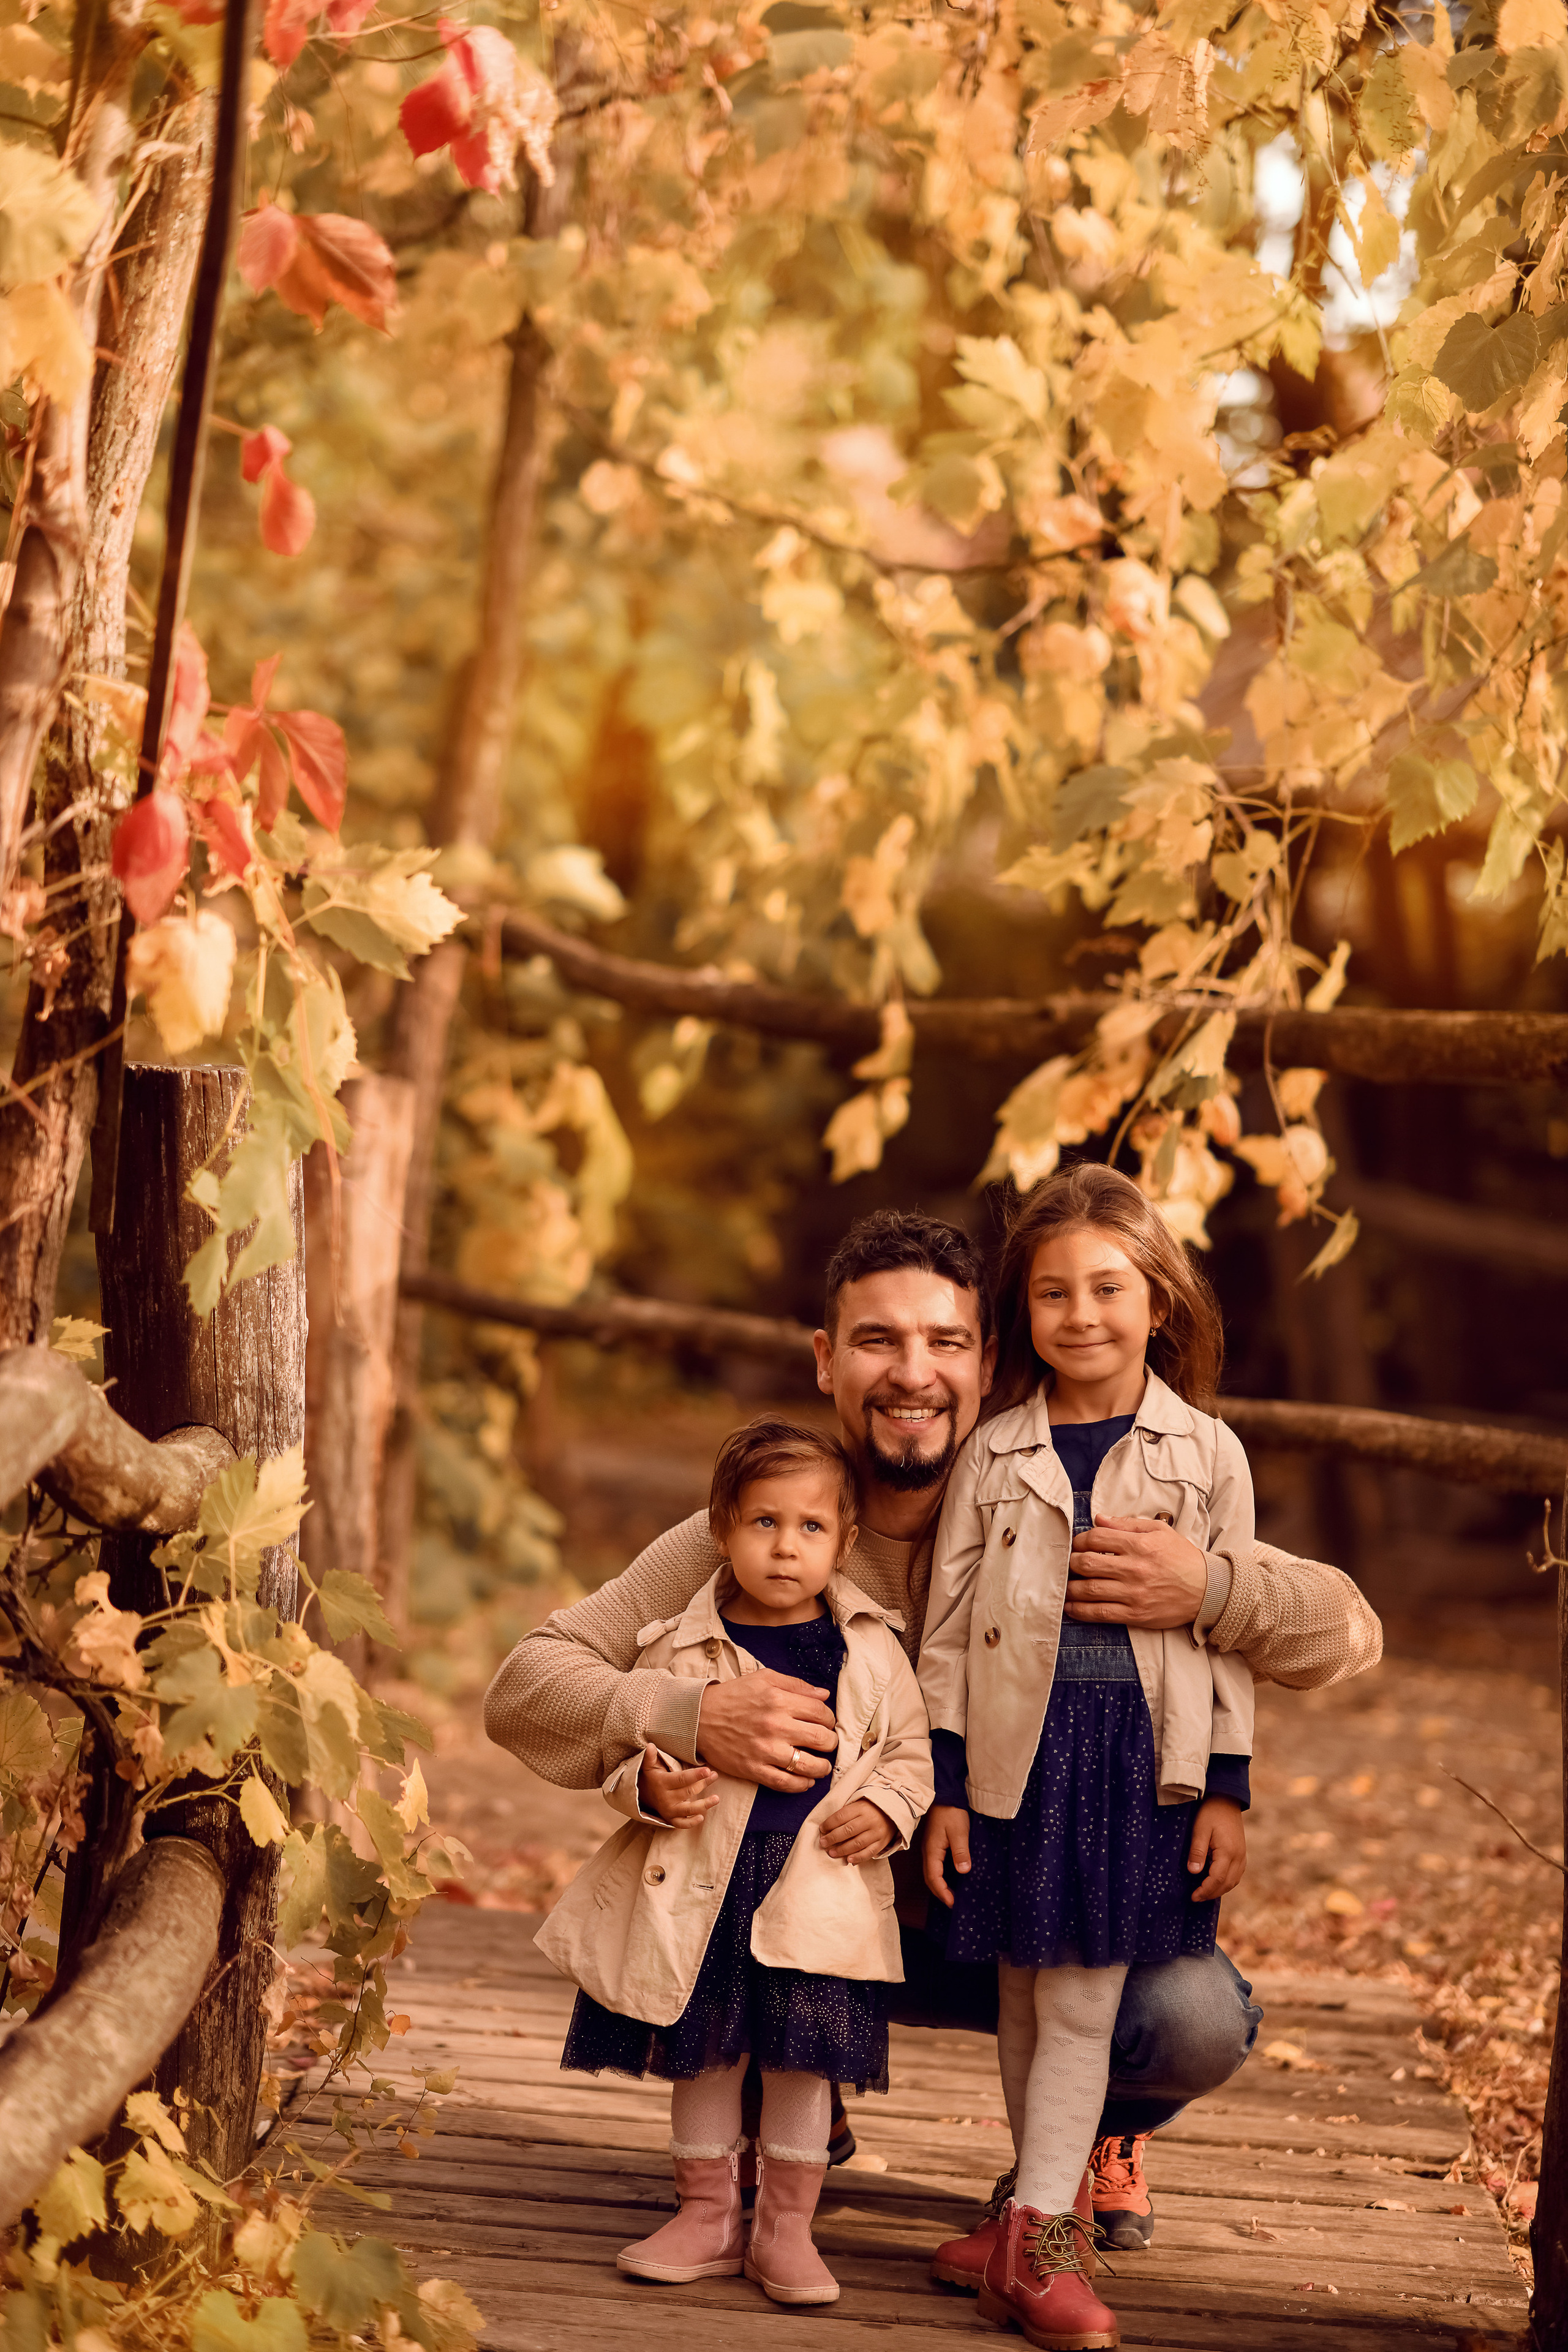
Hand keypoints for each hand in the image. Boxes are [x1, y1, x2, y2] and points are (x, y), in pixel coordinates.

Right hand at [637, 1745, 718, 1827]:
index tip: (707, 1770)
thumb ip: (650, 1756)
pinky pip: (681, 1824)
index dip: (695, 1775)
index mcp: (663, 1783)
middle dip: (703, 1783)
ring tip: (716, 1799)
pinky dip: (691, 1823)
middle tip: (715, 1775)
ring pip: (688, 1809)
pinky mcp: (671, 1819)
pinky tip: (702, 1817)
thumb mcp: (648, 1766)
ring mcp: (669, 1810)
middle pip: (689, 1791)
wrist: (643, 1797)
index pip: (682, 1779)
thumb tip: (650, 1745)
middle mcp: (666, 1798)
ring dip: (703, 1805)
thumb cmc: (652, 1778)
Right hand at [694, 1669, 836, 1791]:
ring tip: (822, 1765)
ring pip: (808, 1765)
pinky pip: (785, 1783)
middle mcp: (775, 1725)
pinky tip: (806, 1781)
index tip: (827, 1723)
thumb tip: (824, 1694)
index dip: (830, 1719)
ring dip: (822, 1767)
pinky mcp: (754, 1769)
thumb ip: (796, 1685)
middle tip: (827, 1743)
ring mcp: (765, 1750)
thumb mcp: (764, 1679)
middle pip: (821, 1739)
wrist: (699, 1717)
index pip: (821, 1712)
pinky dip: (801, 1785)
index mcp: (779, 1700)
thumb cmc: (733, 1696)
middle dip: (830, 1742)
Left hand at [819, 1798, 895, 1863]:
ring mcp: (876, 1832)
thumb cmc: (869, 1809)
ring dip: (842, 1850)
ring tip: (832, 1853)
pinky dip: (858, 1857)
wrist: (892, 1812)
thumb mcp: (858, 1805)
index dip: (829, 1823)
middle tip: (823, 1843)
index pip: (841, 1816)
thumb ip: (845, 1814)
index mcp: (861, 1808)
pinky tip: (849, 1860)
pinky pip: (869, 1852)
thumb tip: (827, 1828)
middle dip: (833, 1838)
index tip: (822, 1829)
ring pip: (857, 1843)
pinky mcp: (882, 1842)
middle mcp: (869, 1820)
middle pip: (848, 1830)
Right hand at [922, 1805, 971, 1906]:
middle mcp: (928, 1852)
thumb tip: (963, 1871)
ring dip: (938, 1885)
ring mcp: (929, 1848)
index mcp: (932, 1851)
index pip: (934, 1877)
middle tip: (951, 1903)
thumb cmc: (951, 1812)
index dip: (942, 1892)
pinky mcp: (933, 1844)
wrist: (944, 1795)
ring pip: (930, 1872)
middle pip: (929, 1878)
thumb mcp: (959, 1832)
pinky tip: (948, 1877)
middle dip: (939, 1892)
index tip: (952, 1902)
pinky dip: (939, 1876)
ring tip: (950, 1894)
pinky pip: (933, 1865)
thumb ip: (960, 1852)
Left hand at [1066, 1515, 1206, 1628]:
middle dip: (1071, 1562)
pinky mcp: (1136, 1614)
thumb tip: (1098, 1519)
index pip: (1097, 1539)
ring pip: (1090, 1590)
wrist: (1208, 1590)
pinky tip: (1071, 1608)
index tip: (1076, 1544)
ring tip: (1065, 1585)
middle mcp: (1134, 1569)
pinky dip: (1081, 1611)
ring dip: (1070, 1588)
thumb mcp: (1160, 1531)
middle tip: (1068, 1563)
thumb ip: (1127, 1524)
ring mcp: (1134, 1593)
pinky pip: (1101, 1613)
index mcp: (1139, 1545)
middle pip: (1088, 1564)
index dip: (1080, 1540)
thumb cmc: (1183, 1558)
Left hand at [1187, 1795, 1245, 1900]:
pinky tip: (1215, 1882)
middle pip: (1227, 1884)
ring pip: (1233, 1881)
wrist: (1226, 1800)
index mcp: (1228, 1852)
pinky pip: (1236, 1874)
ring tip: (1204, 1892)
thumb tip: (1193, 1872)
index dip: (1205, 1890)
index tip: (1193, 1896)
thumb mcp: (1200, 1829)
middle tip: (1196, 1898)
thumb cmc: (1211, 1813)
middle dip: (1211, 1894)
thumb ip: (1197, 1851)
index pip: (1217, 1879)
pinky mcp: (1242, 1853)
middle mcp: (1239, 1857)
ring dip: (1219, 1890)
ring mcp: (1242, 1855)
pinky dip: (1226, 1882)